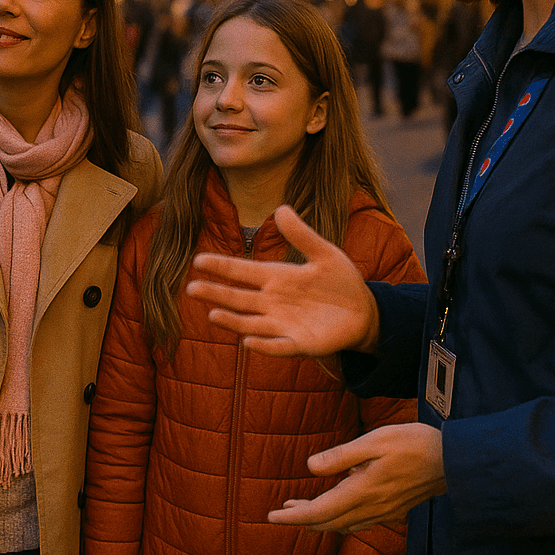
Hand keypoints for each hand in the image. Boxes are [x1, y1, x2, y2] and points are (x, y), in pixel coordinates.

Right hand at [186, 205, 378, 356]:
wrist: (364, 312)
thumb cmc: (340, 280)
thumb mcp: (323, 253)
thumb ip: (302, 234)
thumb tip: (280, 208)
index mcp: (276, 277)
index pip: (242, 271)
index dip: (221, 266)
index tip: (198, 261)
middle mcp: (272, 301)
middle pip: (238, 298)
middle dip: (215, 294)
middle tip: (191, 289)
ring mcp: (283, 324)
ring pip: (250, 323)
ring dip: (232, 321)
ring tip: (213, 315)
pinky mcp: (300, 343)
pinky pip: (278, 345)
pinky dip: (264, 346)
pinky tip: (249, 342)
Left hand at [268, 423, 446, 531]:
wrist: (453, 461)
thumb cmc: (413, 444)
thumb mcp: (374, 441)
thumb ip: (341, 456)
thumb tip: (310, 467)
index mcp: (362, 490)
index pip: (320, 511)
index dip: (294, 517)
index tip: (272, 516)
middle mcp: (371, 506)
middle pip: (328, 522)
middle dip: (302, 519)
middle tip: (281, 511)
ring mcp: (382, 510)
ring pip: (342, 523)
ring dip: (319, 518)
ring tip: (299, 507)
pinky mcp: (391, 508)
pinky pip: (358, 520)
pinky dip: (338, 517)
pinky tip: (334, 504)